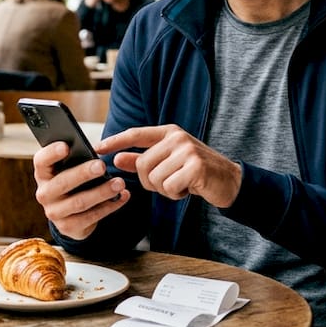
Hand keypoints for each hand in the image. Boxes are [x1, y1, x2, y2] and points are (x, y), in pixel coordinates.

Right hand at [32, 141, 127, 239]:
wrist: (72, 214)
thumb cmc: (74, 181)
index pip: (41, 161)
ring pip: (79, 202)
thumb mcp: (70, 169)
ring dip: (101, 192)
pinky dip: (109, 206)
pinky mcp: (68, 227)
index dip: (52, 153)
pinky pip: (91, 217)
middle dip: (83, 173)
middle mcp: (44, 193)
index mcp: (43, 173)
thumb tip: (95, 150)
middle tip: (102, 166)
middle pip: (62, 182)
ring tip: (119, 183)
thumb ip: (76, 158)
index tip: (66, 146)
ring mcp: (54, 212)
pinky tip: (122, 196)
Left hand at [97, 125, 241, 206]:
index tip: (97, 147)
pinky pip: (169, 187)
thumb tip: (116, 158)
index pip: (136, 134)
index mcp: (169, 132)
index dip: (115, 140)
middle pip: (143, 164)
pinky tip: (189, 189)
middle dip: (151, 182)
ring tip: (181, 184)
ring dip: (165, 189)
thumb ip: (142, 160)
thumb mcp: (168, 162)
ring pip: (155, 178)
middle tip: (169, 183)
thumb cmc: (195, 172)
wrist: (229, 181)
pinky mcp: (195, 166)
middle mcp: (177, 137)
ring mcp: (187, 150)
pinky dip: (176, 194)